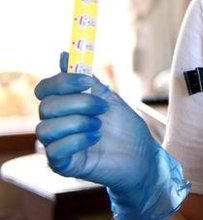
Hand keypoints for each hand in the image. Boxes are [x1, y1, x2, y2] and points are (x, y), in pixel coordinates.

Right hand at [35, 53, 188, 219]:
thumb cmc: (124, 126)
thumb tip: (64, 55)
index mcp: (64, 105)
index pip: (44, 89)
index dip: (61, 82)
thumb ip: (86, 80)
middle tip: (102, 107)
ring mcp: (57, 144)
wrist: (141, 154)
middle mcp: (56, 123)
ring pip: (45, 128)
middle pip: (46, 107)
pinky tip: (95, 138)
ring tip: (99, 125)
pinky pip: (54, 150)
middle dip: (78, 103)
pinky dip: (76, 140)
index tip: (87, 82)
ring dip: (77, 122)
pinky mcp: (62, 164)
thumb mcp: (107, 97)